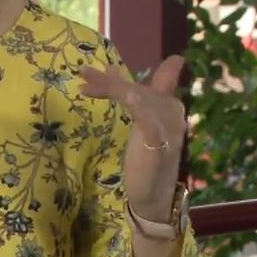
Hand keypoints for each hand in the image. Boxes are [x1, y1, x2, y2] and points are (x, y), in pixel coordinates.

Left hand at [79, 55, 187, 218]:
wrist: (154, 198)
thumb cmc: (145, 162)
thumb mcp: (139, 126)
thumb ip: (131, 98)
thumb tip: (113, 70)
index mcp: (170, 110)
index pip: (167, 80)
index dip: (164, 68)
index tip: (159, 57)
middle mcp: (173, 115)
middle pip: (140, 88)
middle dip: (109, 80)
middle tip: (83, 73)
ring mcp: (168, 129)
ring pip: (138, 96)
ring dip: (109, 87)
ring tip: (84, 86)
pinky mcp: (158, 143)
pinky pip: (144, 115)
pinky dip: (129, 102)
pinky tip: (116, 96)